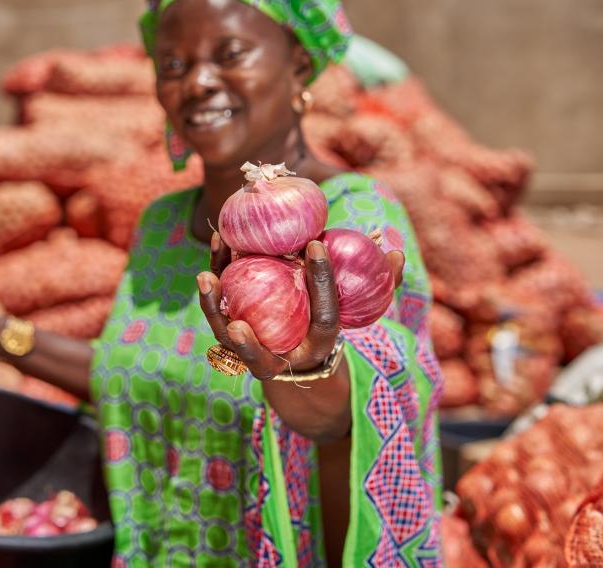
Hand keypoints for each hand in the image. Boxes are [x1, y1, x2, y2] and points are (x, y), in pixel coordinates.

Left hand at [197, 233, 404, 378]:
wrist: (299, 359)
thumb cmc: (328, 322)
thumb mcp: (356, 310)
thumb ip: (380, 285)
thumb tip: (396, 254)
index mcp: (320, 343)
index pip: (325, 315)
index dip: (323, 279)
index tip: (316, 243)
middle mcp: (282, 354)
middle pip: (258, 350)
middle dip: (246, 338)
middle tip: (238, 314)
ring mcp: (251, 349)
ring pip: (225, 334)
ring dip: (213, 307)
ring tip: (205, 277)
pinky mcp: (230, 333)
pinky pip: (218, 308)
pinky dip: (214, 283)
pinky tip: (215, 246)